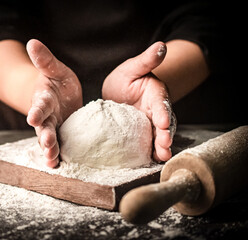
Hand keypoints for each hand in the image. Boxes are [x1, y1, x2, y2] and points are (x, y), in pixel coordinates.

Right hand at [26, 39, 82, 167]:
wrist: (59, 95)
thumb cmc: (57, 81)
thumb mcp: (55, 69)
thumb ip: (45, 60)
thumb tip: (32, 41)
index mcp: (43, 99)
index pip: (39, 105)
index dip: (36, 111)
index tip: (33, 117)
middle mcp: (45, 116)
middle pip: (43, 127)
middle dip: (45, 135)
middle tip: (47, 144)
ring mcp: (51, 127)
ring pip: (48, 140)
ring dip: (50, 149)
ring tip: (52, 160)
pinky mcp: (60, 135)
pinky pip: (58, 146)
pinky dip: (57, 156)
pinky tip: (58, 165)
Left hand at [102, 42, 175, 161]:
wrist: (118, 92)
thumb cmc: (127, 78)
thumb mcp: (133, 67)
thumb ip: (146, 60)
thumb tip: (160, 46)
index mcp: (155, 94)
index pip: (161, 104)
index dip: (162, 113)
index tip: (162, 122)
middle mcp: (155, 111)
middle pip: (163, 124)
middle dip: (165, 135)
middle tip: (164, 146)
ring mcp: (149, 124)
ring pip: (157, 136)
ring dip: (160, 147)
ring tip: (160, 157)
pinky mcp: (141, 133)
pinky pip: (146, 143)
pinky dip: (148, 152)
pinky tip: (148, 162)